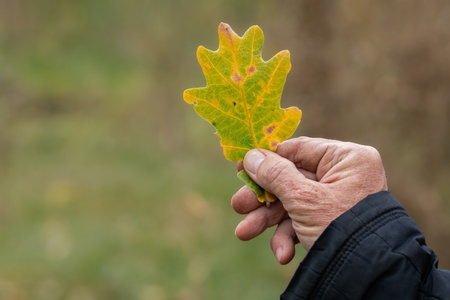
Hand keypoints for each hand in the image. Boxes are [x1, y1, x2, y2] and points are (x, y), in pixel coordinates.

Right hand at [231, 137, 387, 263]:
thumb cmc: (341, 228)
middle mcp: (342, 176)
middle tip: (238, 205)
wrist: (368, 275)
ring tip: (244, 232)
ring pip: (292, 203)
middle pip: (290, 179)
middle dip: (263, 198)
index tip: (241, 166)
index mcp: (346, 159)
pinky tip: (282, 253)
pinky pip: (303, 221)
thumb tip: (251, 155)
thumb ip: (274, 175)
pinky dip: (289, 236)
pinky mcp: (330, 221)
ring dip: (268, 220)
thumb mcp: (303, 199)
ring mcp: (336, 200)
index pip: (298, 149)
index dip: (266, 158)